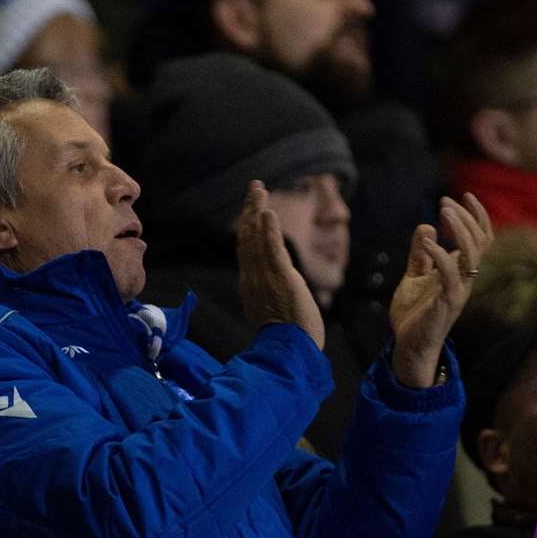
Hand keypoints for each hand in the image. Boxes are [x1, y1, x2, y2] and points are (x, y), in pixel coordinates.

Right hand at [236, 181, 324, 350]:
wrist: (290, 351)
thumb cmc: (287, 336)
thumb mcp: (272, 308)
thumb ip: (270, 290)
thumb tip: (272, 283)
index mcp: (250, 284)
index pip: (246, 249)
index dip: (248, 226)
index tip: (252, 208)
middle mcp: (253, 276)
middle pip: (247, 236)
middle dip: (250, 209)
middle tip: (255, 187)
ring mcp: (265, 276)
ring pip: (257, 237)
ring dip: (257, 210)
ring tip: (259, 189)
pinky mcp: (280, 277)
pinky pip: (272, 249)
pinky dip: (269, 230)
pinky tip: (267, 212)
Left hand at [389, 193, 493, 387]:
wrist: (408, 347)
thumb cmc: (413, 316)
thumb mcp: (413, 277)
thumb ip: (420, 255)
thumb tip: (426, 227)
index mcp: (460, 271)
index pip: (481, 238)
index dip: (476, 215)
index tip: (461, 195)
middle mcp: (465, 279)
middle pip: (481, 241)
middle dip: (466, 217)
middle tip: (445, 202)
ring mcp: (459, 290)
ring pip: (473, 253)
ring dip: (461, 229)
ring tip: (444, 211)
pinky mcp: (447, 302)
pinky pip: (450, 273)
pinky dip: (440, 253)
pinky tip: (427, 242)